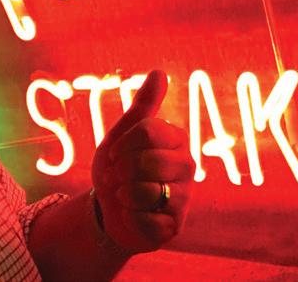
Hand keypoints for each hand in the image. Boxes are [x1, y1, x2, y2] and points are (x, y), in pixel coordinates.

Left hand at [91, 70, 193, 252]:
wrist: (110, 211)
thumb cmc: (119, 168)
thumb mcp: (123, 134)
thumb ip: (143, 105)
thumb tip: (159, 72)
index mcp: (176, 138)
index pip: (148, 130)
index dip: (123, 144)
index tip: (116, 153)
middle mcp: (187, 165)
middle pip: (145, 161)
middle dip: (120, 172)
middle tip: (117, 178)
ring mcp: (184, 197)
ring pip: (144, 192)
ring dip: (123, 196)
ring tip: (125, 197)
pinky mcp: (175, 225)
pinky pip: (145, 220)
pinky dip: (130, 219)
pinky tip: (134, 216)